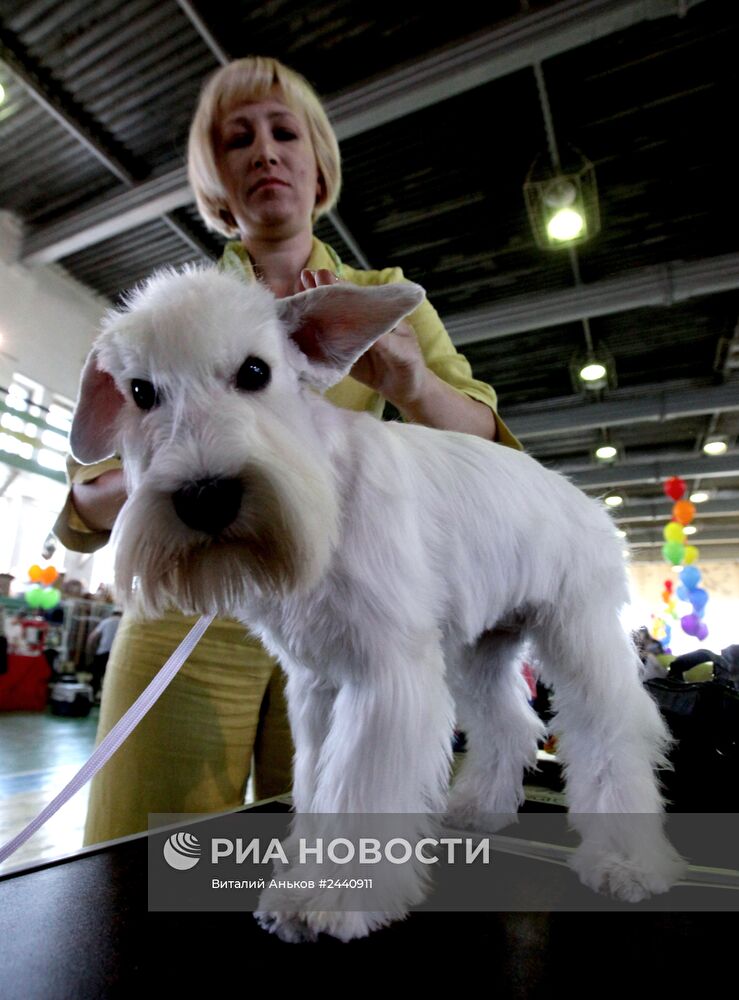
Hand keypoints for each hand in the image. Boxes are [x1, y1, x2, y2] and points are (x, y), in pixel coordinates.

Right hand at [299, 269, 427, 407]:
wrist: (406, 391)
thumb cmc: (410, 367)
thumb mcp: (402, 353)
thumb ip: (386, 343)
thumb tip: (366, 333)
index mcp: (379, 315)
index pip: (358, 297)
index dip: (340, 287)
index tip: (324, 276)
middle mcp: (362, 322)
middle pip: (339, 304)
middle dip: (322, 290)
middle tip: (305, 277)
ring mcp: (350, 338)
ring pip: (330, 319)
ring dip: (314, 307)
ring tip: (296, 290)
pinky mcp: (342, 354)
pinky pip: (326, 342)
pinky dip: (312, 333)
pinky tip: (297, 322)